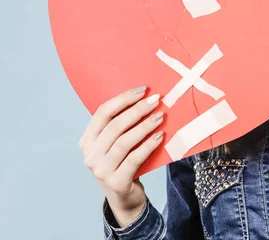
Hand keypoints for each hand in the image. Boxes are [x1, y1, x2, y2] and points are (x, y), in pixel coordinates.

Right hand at [79, 86, 163, 226]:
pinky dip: (149, 145)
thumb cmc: (123, 164)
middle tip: (156, 100)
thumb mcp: (116, 145)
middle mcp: (90, 155)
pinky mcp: (116, 182)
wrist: (124, 199)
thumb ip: (122, 126)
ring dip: (145, 126)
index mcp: (87, 141)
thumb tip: (145, 99)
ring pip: (124, 141)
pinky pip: (135, 158)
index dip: (123, 99)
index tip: (143, 90)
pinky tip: (160, 135)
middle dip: (137, 110)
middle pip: (115, 125)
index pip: (102, 113)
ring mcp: (101, 170)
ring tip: (160, 116)